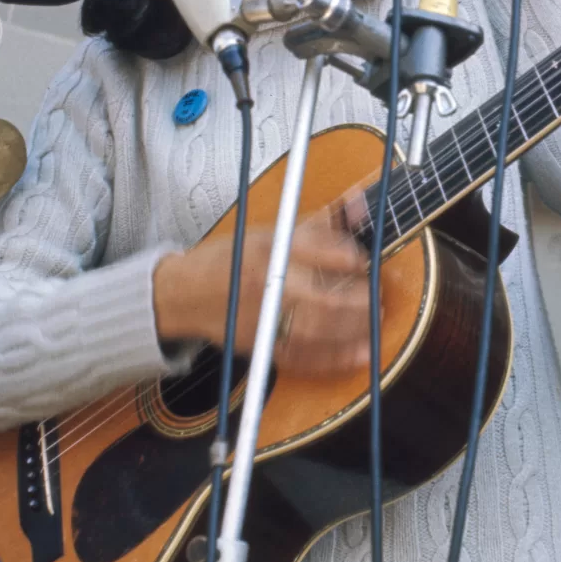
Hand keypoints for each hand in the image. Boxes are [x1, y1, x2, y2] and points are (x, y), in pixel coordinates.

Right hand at [153, 201, 371, 377]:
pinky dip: (334, 358)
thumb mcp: (269, 232)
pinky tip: (358, 353)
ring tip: (374, 320)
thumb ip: (317, 223)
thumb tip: (359, 203)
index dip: (349, 256)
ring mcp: (263, 318)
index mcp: (268, 249)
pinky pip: (303, 357)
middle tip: (378, 294)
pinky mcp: (260, 346)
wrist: (183, 295)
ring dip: (354, 327)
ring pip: (318, 329)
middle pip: (323, 295)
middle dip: (359, 298)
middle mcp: (266, 283)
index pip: (319, 249)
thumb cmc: (230, 259)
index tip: (364, 260)